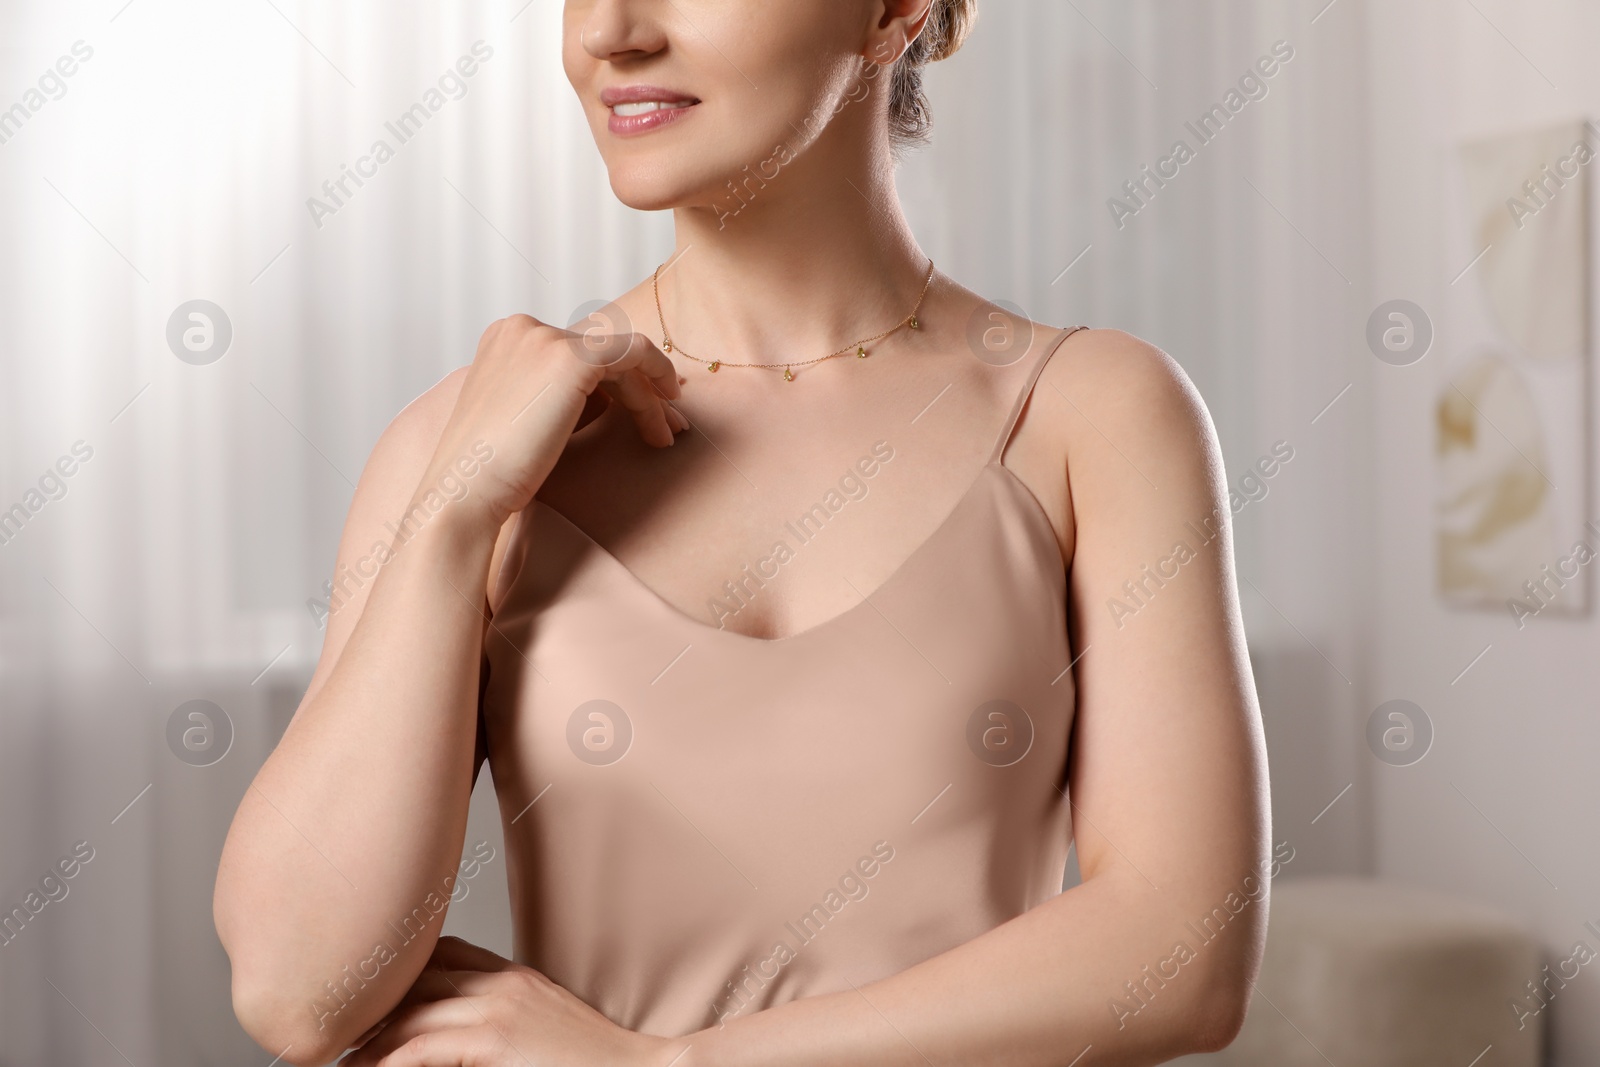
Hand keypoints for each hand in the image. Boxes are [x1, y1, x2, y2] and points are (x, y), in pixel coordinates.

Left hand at [337, 936, 682, 1066]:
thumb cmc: (594, 1064)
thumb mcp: (544, 1031)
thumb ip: (503, 1025)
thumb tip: (457, 1043)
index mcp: (514, 978)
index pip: (441, 954)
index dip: (398, 975)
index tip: (368, 1001)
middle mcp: (502, 984)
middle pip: (415, 979)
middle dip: (370, 1007)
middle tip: (332, 1034)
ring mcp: (498, 1009)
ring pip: (408, 1013)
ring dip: (365, 1041)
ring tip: (335, 1061)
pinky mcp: (496, 1041)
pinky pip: (420, 1047)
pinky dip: (386, 1060)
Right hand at [424, 312, 687, 529]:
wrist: (465, 492)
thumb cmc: (492, 472)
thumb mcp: (525, 418)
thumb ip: (559, 397)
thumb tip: (614, 399)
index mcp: (505, 339)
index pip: (577, 352)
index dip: (617, 381)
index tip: (643, 413)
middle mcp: (523, 328)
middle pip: (601, 353)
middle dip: (640, 389)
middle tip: (667, 427)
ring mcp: (546, 338)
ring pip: (622, 357)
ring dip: (649, 396)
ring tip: (666, 436)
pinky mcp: (572, 359)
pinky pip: (634, 353)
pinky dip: (657, 375)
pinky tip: (666, 410)